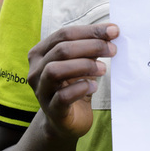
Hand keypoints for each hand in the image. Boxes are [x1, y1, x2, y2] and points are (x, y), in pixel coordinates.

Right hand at [26, 23, 118, 139]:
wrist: (68, 119)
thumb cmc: (75, 84)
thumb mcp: (82, 61)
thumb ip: (91, 46)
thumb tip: (112, 31)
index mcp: (40, 53)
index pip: (63, 34)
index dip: (90, 31)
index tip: (114, 30)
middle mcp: (36, 70)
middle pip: (61, 50)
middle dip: (91, 46)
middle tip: (112, 49)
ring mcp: (41, 91)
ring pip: (55, 70)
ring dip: (84, 66)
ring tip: (103, 68)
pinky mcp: (51, 110)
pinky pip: (62, 96)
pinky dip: (80, 88)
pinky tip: (94, 86)